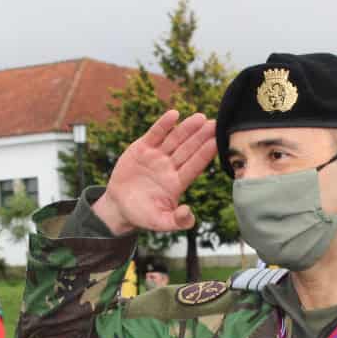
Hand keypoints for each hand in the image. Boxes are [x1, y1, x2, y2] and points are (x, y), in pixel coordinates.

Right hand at [91, 110, 216, 234]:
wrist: (119, 206)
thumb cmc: (142, 215)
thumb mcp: (159, 222)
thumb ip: (176, 221)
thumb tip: (189, 214)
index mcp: (177, 183)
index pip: (195, 166)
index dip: (205, 154)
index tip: (217, 142)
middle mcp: (170, 167)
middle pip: (188, 149)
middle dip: (201, 137)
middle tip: (215, 124)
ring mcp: (157, 156)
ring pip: (175, 139)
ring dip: (187, 128)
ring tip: (200, 117)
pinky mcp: (142, 148)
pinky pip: (155, 134)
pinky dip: (163, 125)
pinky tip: (174, 115)